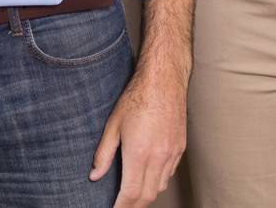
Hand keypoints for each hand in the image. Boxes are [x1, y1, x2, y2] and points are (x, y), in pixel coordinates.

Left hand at [91, 69, 184, 207]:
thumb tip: (95, 175)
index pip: (130, 194)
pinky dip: (158, 181)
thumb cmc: (136, 97)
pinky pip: (169, 174)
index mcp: (139, 153)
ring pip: (160, 187)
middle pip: (147, 196)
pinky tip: (148, 176)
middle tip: (121, 206)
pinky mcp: (180, 148)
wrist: (164, 79)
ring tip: (132, 194)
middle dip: (133, 206)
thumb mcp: (113, 125)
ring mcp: (172, 153)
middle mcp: (158, 157)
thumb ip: (103, 154)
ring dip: (146, 195)